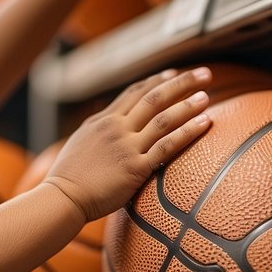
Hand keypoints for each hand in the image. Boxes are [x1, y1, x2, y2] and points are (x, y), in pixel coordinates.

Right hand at [43, 66, 211, 221]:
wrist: (63, 197)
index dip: (157, 81)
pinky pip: (167, 145)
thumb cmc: (69, 176)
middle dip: (181, 83)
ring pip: (164, 119)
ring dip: (188, 105)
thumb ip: (99, 129)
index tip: (174, 73)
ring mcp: (126, 147)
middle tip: (204, 74)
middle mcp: (116, 128)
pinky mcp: (135, 168)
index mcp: (103, 120)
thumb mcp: (81, 141)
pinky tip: (205, 123)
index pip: (134, 93)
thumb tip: (109, 120)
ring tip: (207, 97)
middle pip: (154, 98)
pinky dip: (188, 132)